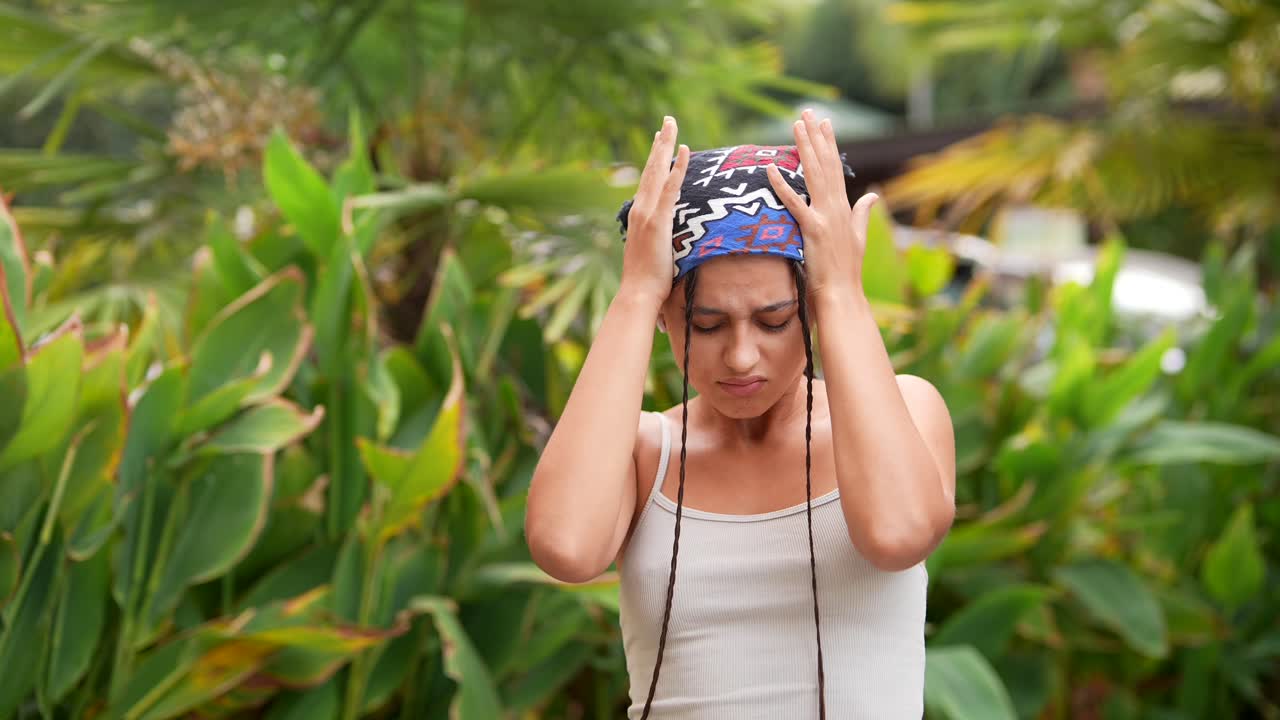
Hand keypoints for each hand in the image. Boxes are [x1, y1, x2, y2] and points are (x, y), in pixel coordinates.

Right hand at [619, 116, 690, 306]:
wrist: (637, 294)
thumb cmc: (647, 282)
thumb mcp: (652, 254)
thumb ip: (657, 241)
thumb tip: (665, 242)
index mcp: (639, 216)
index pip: (648, 181)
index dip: (655, 159)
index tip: (661, 141)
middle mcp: (640, 210)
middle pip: (650, 169)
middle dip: (660, 143)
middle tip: (667, 122)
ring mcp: (648, 214)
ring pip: (657, 172)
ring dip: (666, 146)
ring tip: (671, 125)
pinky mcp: (658, 221)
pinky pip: (670, 189)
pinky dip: (677, 168)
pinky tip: (685, 151)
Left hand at [765, 109, 877, 299]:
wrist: (843, 295)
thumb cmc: (846, 271)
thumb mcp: (858, 237)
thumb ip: (863, 213)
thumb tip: (872, 195)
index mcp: (844, 208)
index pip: (835, 169)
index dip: (829, 144)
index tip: (824, 123)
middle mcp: (836, 207)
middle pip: (825, 165)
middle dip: (816, 137)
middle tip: (807, 112)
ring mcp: (825, 217)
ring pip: (813, 175)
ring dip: (804, 148)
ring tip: (795, 125)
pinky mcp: (812, 230)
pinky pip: (794, 203)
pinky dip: (782, 186)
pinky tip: (771, 169)